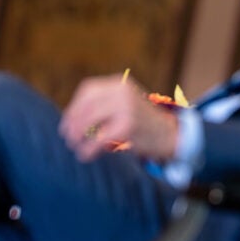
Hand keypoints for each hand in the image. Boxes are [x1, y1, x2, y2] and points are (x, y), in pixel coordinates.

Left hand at [59, 74, 177, 162]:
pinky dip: (88, 148)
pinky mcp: (127, 126)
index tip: (67, 122)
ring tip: (75, 147)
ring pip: (89, 120)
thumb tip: (71, 119)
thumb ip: (103, 106)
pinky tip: (85, 155)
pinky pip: (99, 138)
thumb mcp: (125, 105)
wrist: (172, 135)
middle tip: (67, 137)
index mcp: (120, 85)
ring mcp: (125, 108)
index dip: (74, 106)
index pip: (88, 90)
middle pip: (86, 105)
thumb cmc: (143, 124)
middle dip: (73, 122)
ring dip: (78, 135)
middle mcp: (122, 92)